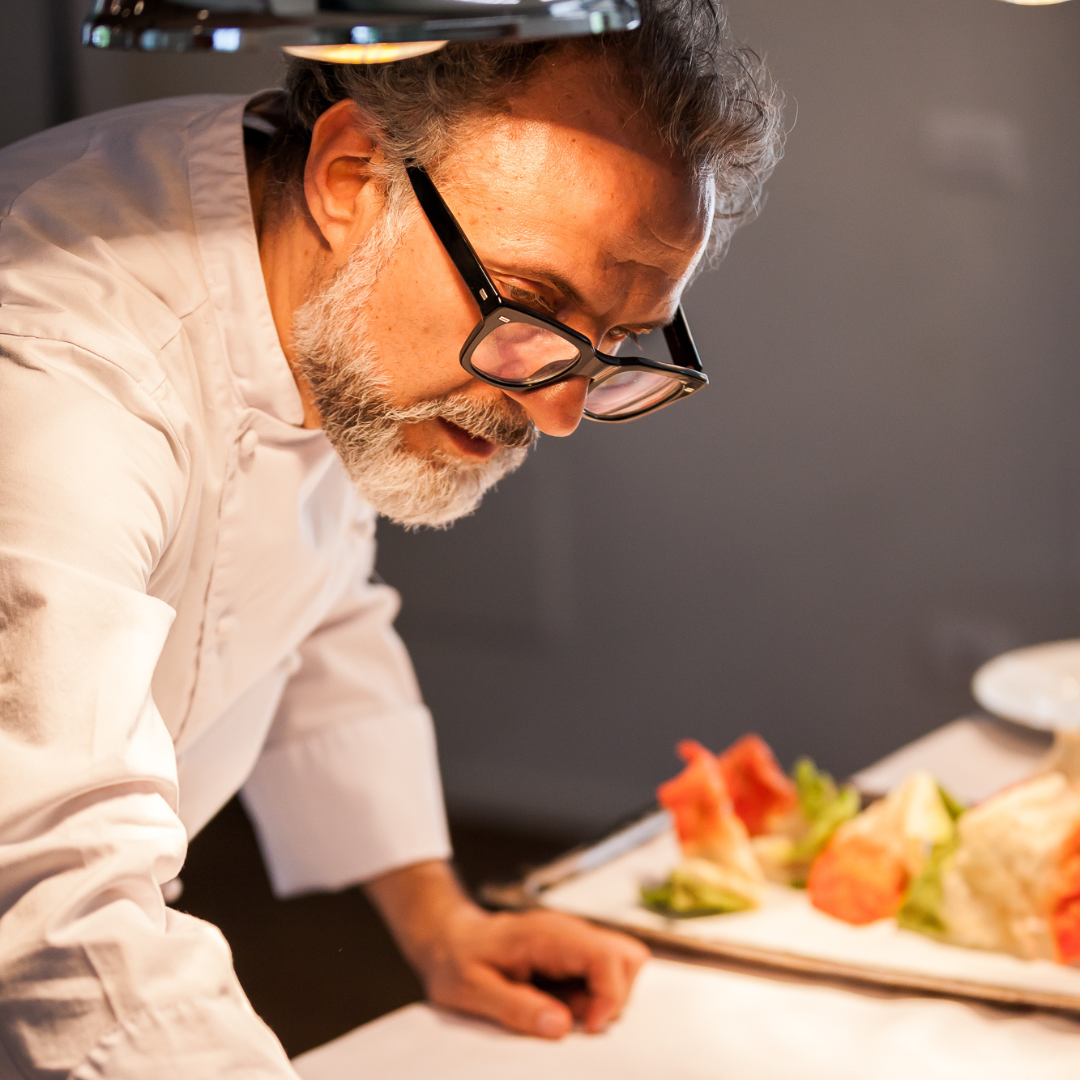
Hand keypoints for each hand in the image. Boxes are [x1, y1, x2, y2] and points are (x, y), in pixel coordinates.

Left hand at [364, 860, 648, 1038]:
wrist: (448, 938)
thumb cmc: (457, 960)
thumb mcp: (473, 991)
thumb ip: (517, 1008)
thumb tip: (562, 1027)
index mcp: (547, 935)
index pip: (608, 957)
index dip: (610, 997)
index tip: (587, 1028)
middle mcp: (567, 930)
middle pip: (628, 957)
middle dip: (613, 997)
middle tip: (574, 1018)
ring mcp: (572, 939)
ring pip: (621, 964)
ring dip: (602, 996)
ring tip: (561, 1008)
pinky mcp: (571, 952)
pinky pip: (601, 973)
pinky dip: (590, 995)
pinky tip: (558, 1001)